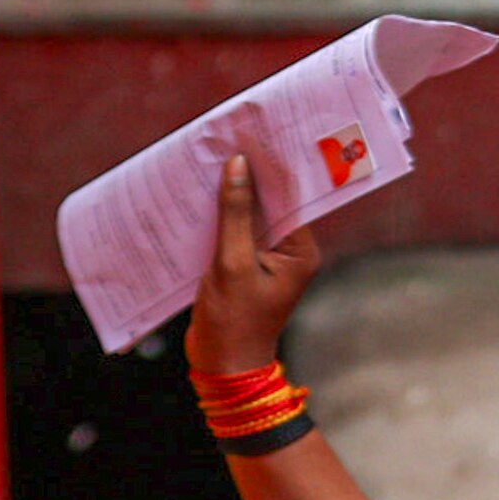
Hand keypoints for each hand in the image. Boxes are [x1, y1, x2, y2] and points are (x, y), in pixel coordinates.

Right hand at [189, 151, 319, 375]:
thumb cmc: (233, 322)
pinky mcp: (245, 266)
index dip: (270, 164)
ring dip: (231, 192)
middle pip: (270, 201)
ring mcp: (267, 258)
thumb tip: (239, 167)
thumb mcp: (230, 264)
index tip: (255, 132)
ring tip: (211, 156)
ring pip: (250, 214)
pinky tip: (198, 195)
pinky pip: (235, 231)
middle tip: (231, 136)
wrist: (224, 367)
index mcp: (300, 249)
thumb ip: (235, 215)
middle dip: (250, 173)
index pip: (288, 195)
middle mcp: (290, 250)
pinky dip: (219, 215)